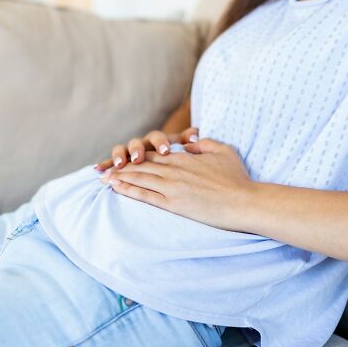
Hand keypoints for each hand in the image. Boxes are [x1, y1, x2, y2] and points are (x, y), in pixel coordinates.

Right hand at [94, 127, 198, 171]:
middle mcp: (142, 144)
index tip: (165, 151)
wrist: (165, 156)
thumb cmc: (178, 155)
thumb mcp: (185, 146)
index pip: (158, 137)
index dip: (161, 143)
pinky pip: (111, 162)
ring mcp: (130, 152)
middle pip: (137, 143)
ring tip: (119, 164)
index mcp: (158, 140)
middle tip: (138, 159)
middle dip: (137, 150)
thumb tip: (195, 133)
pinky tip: (98, 169)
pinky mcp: (121, 162)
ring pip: (122, 149)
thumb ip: (188, 139)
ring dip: (119, 156)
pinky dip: (105, 164)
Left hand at [100, 138, 254, 230]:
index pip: (154, 154)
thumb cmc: (237, 179)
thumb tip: (190, 143)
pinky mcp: (174, 203)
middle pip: (142, 165)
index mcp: (185, 158)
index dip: (137, 156)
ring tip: (104, 178)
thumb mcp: (223, 152)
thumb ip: (204, 144)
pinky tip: (116, 189)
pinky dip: (128, 190)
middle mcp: (175, 169)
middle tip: (103, 169)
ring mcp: (173, 186)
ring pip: (140, 178)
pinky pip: (145, 195)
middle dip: (121, 166)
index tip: (124, 158)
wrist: (244, 202)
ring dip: (120, 177)